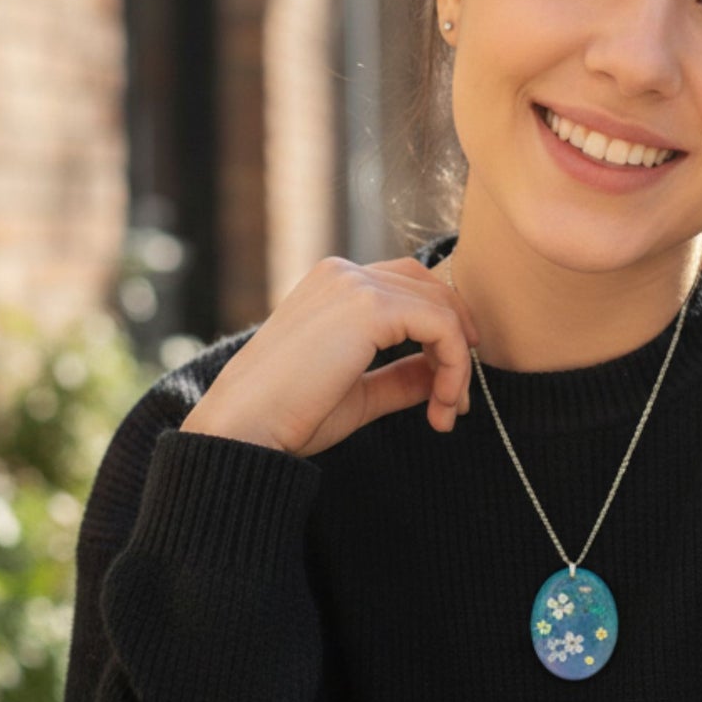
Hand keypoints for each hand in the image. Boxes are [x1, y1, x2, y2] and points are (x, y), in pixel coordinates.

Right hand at [180, 257, 477, 455]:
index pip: (409, 287)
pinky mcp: (369, 306)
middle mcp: (344, 273)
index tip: (447, 387)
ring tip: (446, 412)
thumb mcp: (359, 392)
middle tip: (456, 402)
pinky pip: (441, 326)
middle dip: (458, 345)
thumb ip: (401, 376)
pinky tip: (441, 404)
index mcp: (333, 284)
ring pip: (442, 310)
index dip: (441, 330)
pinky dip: (454, 366)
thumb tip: (444, 373)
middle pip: (432, 291)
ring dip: (457, 365)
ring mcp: (355, 283)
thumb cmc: (288, 417)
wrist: (244, 429)